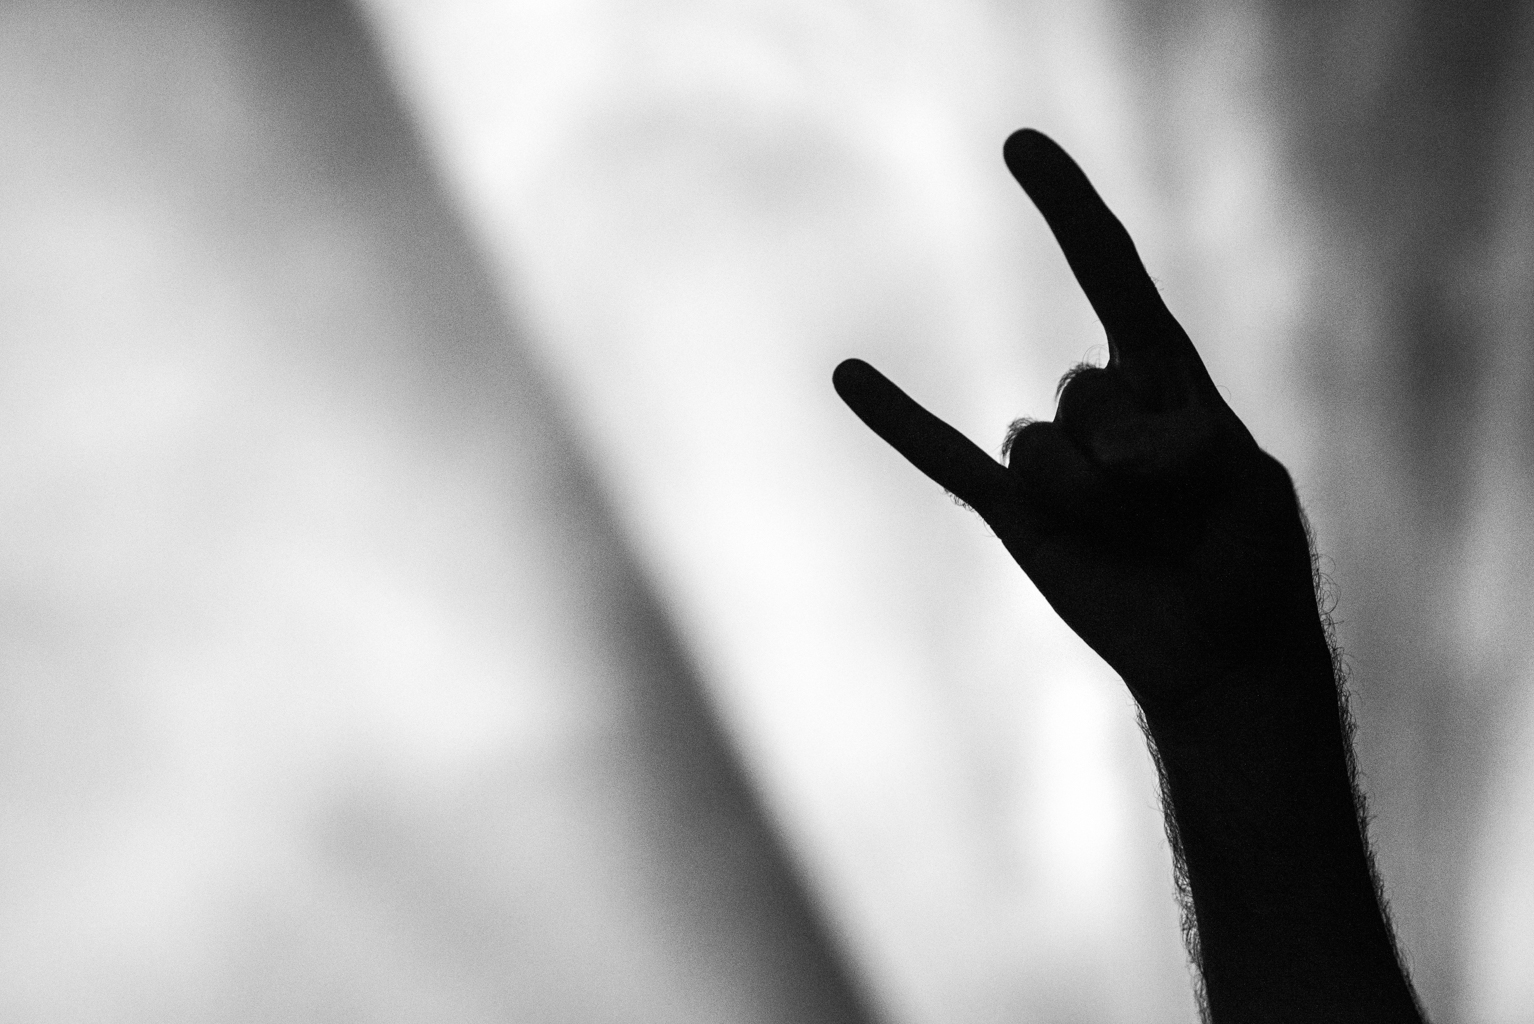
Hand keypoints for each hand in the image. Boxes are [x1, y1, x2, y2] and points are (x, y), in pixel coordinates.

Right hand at [834, 129, 1326, 718]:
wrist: (1219, 657)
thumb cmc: (1248, 564)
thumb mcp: (1239, 481)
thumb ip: (1173, 447)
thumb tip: (1093, 450)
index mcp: (1166, 378)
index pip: (1111, 274)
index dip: (1067, 209)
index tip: (1017, 144)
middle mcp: (1099, 407)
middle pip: (1083, 392)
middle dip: (1134, 458)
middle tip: (1182, 517)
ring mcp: (1052, 461)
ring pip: (1037, 447)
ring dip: (1089, 504)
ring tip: (1136, 545)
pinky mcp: (1015, 514)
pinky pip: (945, 460)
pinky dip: (899, 420)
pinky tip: (847, 372)